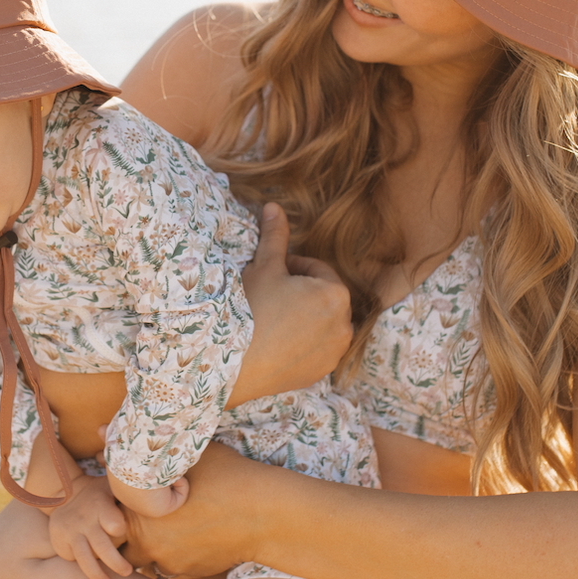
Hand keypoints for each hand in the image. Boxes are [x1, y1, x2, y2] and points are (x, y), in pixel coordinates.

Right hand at [46, 472, 132, 578]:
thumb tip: (166, 495)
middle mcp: (85, 518)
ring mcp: (70, 531)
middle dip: (116, 563)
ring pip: (85, 558)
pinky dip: (82, 567)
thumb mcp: (113, 486)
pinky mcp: (60, 540)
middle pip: (102, 547)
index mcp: (100, 504)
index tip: (123, 533)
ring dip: (97, 575)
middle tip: (128, 571)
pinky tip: (91, 572)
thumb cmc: (100, 494)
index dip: (119, 529)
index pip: (114, 523)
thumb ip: (131, 495)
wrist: (64, 492)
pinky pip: (71, 559)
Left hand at [119, 441, 267, 578]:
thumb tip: (100, 430)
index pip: (107, 511)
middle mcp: (145, 537)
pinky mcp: (184, 572)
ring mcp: (164, 558)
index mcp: (139, 506)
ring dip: (145, 550)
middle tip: (136, 520)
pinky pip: (165, 573)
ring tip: (160, 534)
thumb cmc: (224, 474)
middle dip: (122, 533)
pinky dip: (169, 560)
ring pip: (139, 562)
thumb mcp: (183, 454)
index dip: (114, 504)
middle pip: (116, 542)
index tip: (127, 497)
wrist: (260, 514)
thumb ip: (139, 447)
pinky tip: (183, 544)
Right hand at [230, 204, 352, 403]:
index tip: (271, 274)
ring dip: (305, 316)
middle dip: (301, 292)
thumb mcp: (264, 267)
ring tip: (274, 318)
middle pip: (323, 296)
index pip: (317, 269)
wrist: (233, 363)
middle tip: (271, 295)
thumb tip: (274, 207)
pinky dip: (304, 342)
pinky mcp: (322, 372)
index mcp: (336, 294)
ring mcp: (335, 351)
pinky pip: (317, 349)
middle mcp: (345, 324)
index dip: (292, 268)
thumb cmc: (250, 310)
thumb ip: (275, 236)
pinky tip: (277, 341)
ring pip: (322, 323)